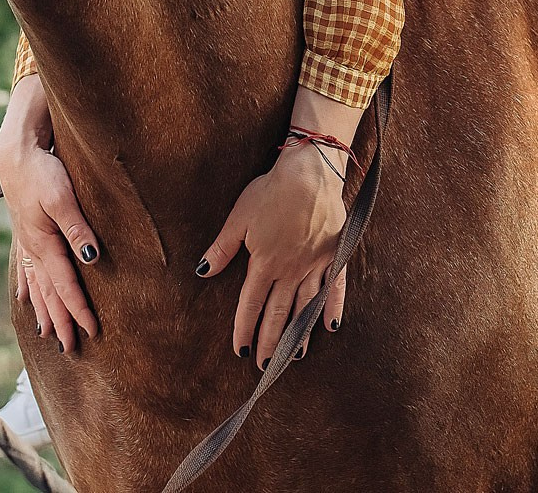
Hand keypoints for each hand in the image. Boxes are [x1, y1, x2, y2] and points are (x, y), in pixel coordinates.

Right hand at [0, 75, 99, 352]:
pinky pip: (27, 269)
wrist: (16, 151)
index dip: (79, 310)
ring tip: (49, 334)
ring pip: (37, 285)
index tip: (92, 333)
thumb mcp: (63, 198)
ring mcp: (27, 241)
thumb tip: (92, 260)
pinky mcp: (26, 231)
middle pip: (49, 293)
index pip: (66, 286)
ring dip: (45, 310)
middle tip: (71, 348)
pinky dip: (29, 288)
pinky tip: (26, 299)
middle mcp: (34, 249)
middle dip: (61, 321)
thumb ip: (78, 229)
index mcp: (45, 244)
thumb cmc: (43, 171)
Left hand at [197, 139, 348, 367]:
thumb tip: (202, 271)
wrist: (311, 172)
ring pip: (305, 307)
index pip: (251, 304)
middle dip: (269, 341)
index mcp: (264, 263)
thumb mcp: (239, 217)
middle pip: (278, 313)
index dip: (243, 329)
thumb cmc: (271, 190)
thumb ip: (222, 248)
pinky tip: (330, 327)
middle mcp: (290, 271)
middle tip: (264, 364)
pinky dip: (333, 308)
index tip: (239, 350)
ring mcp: (315, 265)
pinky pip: (335, 288)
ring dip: (297, 334)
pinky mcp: (335, 256)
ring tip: (292, 357)